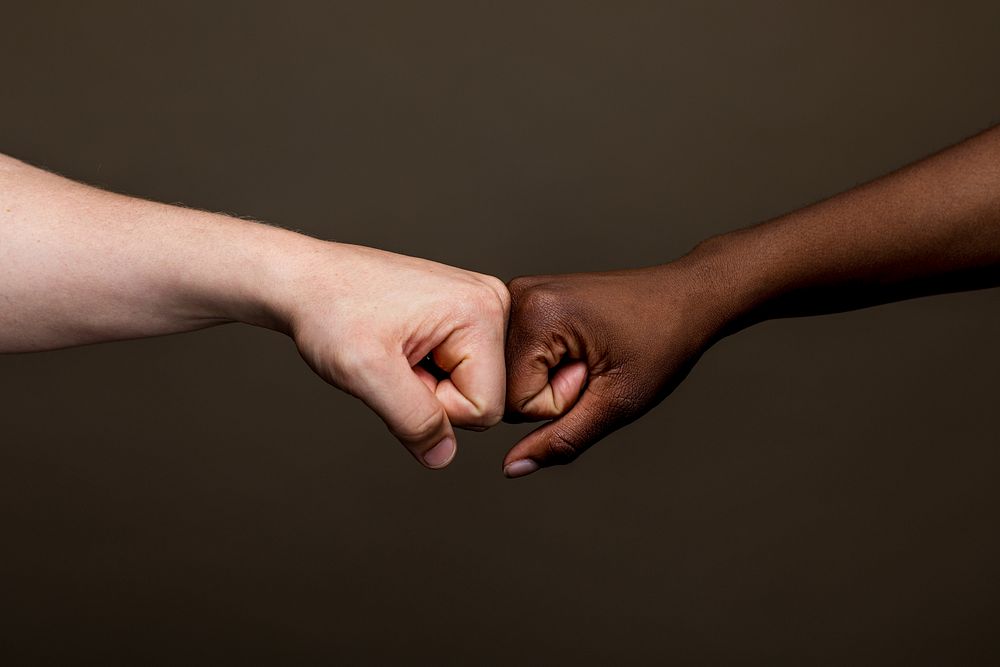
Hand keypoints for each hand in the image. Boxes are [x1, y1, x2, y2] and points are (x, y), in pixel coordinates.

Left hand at [272, 241, 509, 468]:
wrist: (305, 279)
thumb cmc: (330, 310)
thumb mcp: (367, 372)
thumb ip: (412, 420)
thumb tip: (443, 457)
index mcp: (483, 311)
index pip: (485, 407)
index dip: (435, 408)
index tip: (397, 370)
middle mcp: (492, 303)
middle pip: (484, 397)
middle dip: (434, 395)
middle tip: (394, 360)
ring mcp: (479, 306)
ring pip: (471, 386)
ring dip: (429, 384)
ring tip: (396, 350)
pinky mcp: (463, 312)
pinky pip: (460, 369)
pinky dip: (428, 369)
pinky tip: (402, 344)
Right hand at [502, 260, 733, 477]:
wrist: (687, 298)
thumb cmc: (663, 342)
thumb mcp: (616, 403)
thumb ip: (561, 439)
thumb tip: (512, 468)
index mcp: (535, 314)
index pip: (512, 402)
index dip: (560, 404)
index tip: (596, 374)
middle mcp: (516, 296)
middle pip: (505, 386)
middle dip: (551, 392)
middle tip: (595, 365)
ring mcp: (518, 295)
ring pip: (510, 375)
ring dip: (550, 379)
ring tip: (591, 355)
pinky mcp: (527, 301)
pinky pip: (519, 358)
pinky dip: (549, 365)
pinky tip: (581, 348)